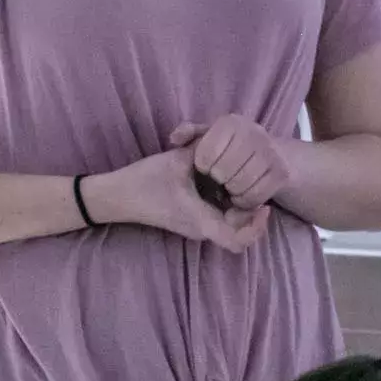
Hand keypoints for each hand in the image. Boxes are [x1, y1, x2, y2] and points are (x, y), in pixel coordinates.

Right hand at [86, 145, 270, 252]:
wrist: (115, 196)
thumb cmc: (144, 181)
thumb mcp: (178, 161)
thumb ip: (206, 150)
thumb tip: (227, 139)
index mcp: (201, 221)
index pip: (238, 241)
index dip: (257, 228)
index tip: (266, 206)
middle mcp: (201, 229)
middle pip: (238, 230)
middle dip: (252, 212)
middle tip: (258, 185)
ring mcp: (194, 226)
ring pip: (228, 223)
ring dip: (239, 207)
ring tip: (245, 180)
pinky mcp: (188, 219)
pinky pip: (216, 216)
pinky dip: (226, 203)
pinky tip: (225, 181)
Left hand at [172, 115, 292, 210]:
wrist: (271, 154)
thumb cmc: (231, 147)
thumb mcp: (208, 136)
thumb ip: (189, 134)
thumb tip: (174, 139)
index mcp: (231, 123)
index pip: (206, 154)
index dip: (202, 166)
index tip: (206, 167)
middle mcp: (254, 132)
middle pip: (223, 172)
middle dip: (217, 180)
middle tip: (220, 180)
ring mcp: (271, 152)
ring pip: (240, 185)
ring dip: (231, 192)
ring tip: (230, 187)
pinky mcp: (282, 172)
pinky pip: (256, 197)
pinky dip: (246, 201)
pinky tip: (243, 195)